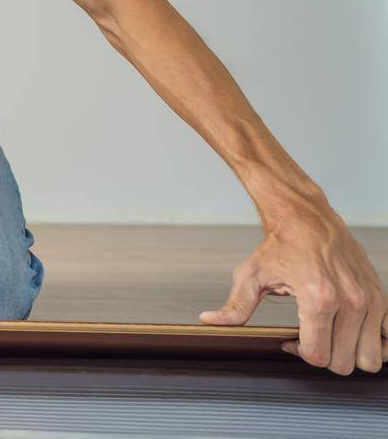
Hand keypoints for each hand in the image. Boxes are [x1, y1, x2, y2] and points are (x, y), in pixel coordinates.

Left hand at [200, 209, 384, 374]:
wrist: (307, 217)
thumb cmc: (280, 245)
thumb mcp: (251, 275)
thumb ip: (235, 306)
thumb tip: (209, 322)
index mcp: (319, 298)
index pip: (318, 356)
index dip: (299, 354)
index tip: (288, 340)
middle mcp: (351, 301)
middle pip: (344, 363)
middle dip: (322, 357)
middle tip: (307, 337)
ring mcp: (370, 301)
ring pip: (369, 359)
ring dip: (348, 354)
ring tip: (328, 336)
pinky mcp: (381, 298)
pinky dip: (372, 344)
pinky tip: (349, 332)